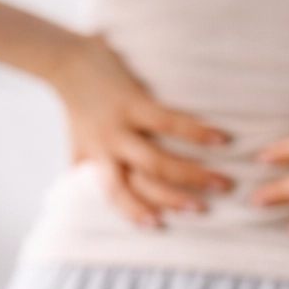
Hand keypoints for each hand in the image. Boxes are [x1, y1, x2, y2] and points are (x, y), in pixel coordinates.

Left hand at [48, 35, 232, 226]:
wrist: (65, 61)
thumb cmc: (76, 104)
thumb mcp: (76, 141)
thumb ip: (82, 164)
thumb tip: (78, 185)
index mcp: (97, 160)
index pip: (115, 194)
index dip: (134, 212)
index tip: (158, 227)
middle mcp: (109, 148)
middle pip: (143, 183)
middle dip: (174, 199)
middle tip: (203, 211)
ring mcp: (122, 126)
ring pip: (158, 160)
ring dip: (192, 174)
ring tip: (223, 184)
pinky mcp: (134, 101)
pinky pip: (169, 121)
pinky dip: (196, 133)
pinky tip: (222, 140)